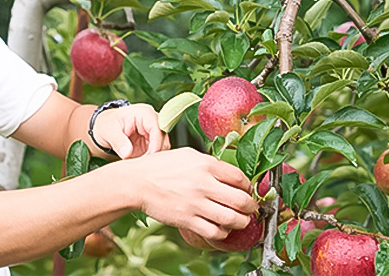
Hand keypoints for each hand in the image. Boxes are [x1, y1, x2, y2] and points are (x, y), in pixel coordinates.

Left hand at [92, 103, 170, 158]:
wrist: (105, 127)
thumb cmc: (107, 124)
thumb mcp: (108, 131)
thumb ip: (118, 141)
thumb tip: (127, 153)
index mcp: (144, 113)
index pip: (158, 128)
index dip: (156, 143)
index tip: (150, 156)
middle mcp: (152, 122)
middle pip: (163, 140)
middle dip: (154, 154)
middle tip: (141, 165)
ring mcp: (153, 134)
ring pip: (162, 149)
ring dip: (152, 159)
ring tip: (137, 165)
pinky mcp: (151, 144)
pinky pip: (156, 155)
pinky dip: (149, 162)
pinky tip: (138, 165)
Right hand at [117, 148, 258, 240]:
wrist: (137, 182)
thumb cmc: (160, 167)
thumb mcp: (187, 155)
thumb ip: (209, 163)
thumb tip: (229, 174)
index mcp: (205, 164)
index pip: (240, 178)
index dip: (249, 187)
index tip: (248, 191)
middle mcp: (203, 183)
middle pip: (242, 200)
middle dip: (251, 207)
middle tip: (250, 208)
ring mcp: (195, 203)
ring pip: (232, 219)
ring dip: (241, 222)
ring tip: (240, 220)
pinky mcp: (187, 219)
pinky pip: (215, 232)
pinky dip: (223, 233)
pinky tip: (221, 228)